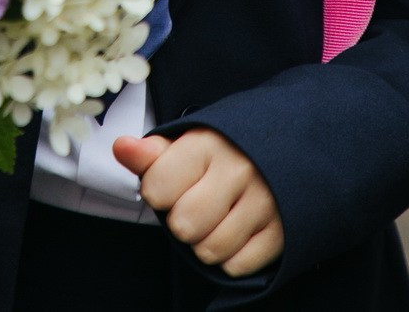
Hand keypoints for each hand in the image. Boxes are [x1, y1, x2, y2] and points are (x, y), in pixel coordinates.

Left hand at [113, 129, 283, 277]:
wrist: (287, 148)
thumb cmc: (226, 150)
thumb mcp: (189, 142)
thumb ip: (152, 152)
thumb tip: (120, 148)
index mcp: (209, 143)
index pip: (157, 188)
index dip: (158, 192)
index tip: (172, 183)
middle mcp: (238, 169)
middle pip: (183, 226)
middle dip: (182, 221)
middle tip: (196, 203)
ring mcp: (264, 201)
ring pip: (211, 250)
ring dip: (206, 242)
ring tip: (216, 218)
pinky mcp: (283, 231)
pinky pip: (239, 265)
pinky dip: (232, 257)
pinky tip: (237, 232)